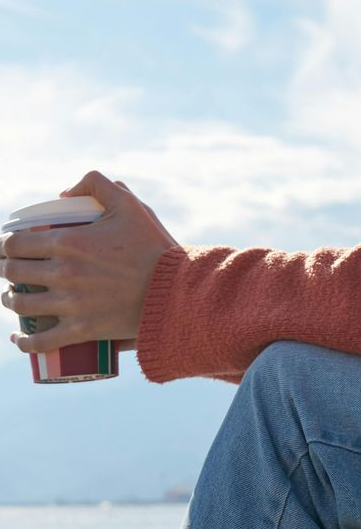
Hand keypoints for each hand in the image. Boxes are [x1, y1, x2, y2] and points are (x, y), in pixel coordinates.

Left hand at [0, 171, 180, 354]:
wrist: (175, 290)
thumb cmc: (153, 246)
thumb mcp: (129, 205)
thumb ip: (97, 185)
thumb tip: (64, 193)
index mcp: (69, 242)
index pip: (17, 244)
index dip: (6, 245)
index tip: (9, 247)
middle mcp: (63, 274)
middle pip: (13, 273)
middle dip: (6, 270)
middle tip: (11, 270)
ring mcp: (70, 305)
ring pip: (21, 306)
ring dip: (10, 301)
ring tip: (13, 298)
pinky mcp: (81, 330)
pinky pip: (41, 342)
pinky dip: (23, 343)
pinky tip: (19, 339)